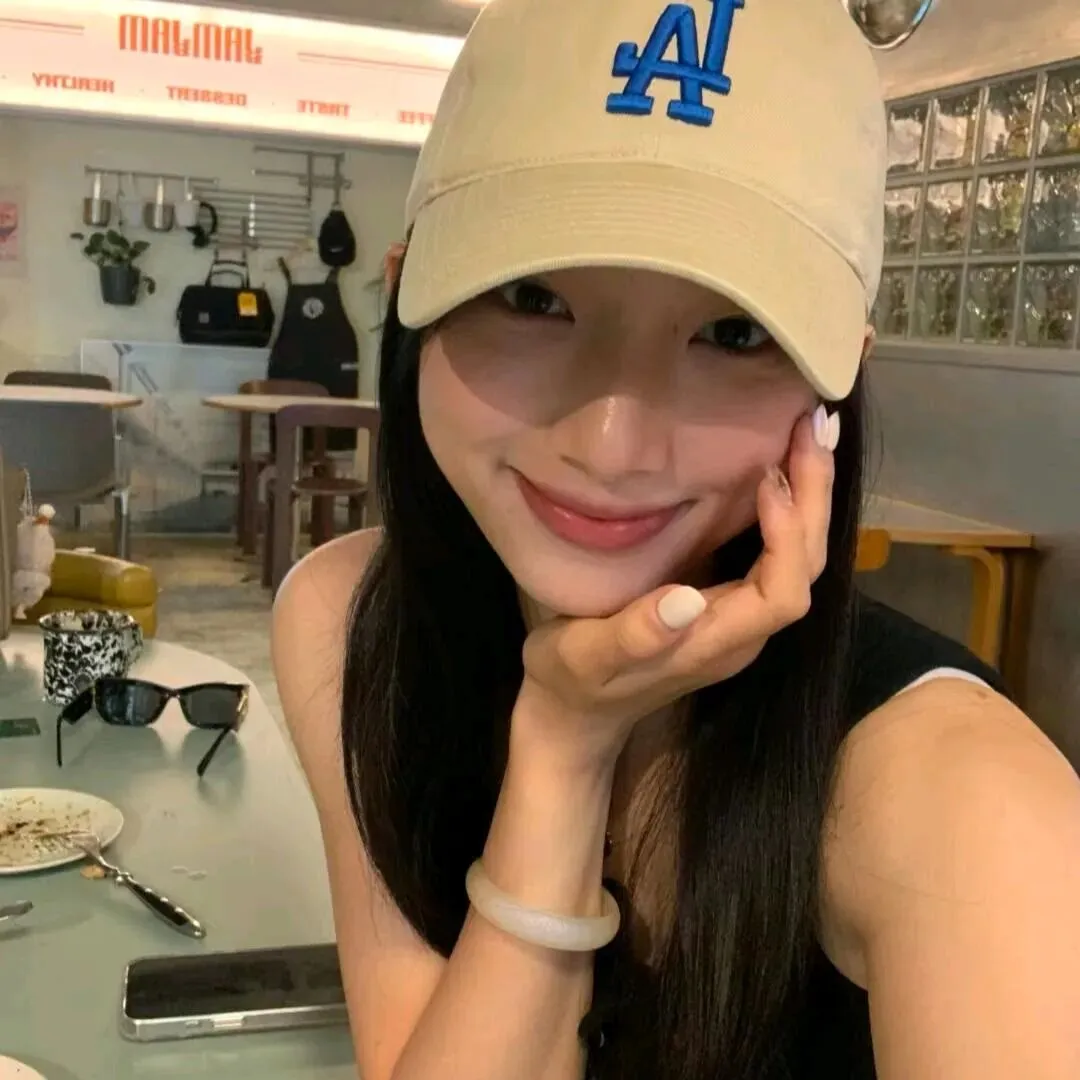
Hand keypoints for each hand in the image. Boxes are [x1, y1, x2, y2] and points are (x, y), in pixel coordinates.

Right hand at [516, 408, 837, 765]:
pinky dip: (785, 507)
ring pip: (797, 558)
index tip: (770, 478)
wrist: (573, 714)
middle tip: (813, 427)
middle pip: (805, 568)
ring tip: (809, 434)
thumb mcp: (585, 658)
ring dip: (808, 497)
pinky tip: (777, 466)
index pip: (783, 593)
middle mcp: (742, 632)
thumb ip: (634, 635)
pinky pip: (774, 553)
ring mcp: (737, 618)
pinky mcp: (724, 602)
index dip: (788, 537)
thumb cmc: (571, 683)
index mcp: (716, 645)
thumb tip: (687, 599)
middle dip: (814, 500)